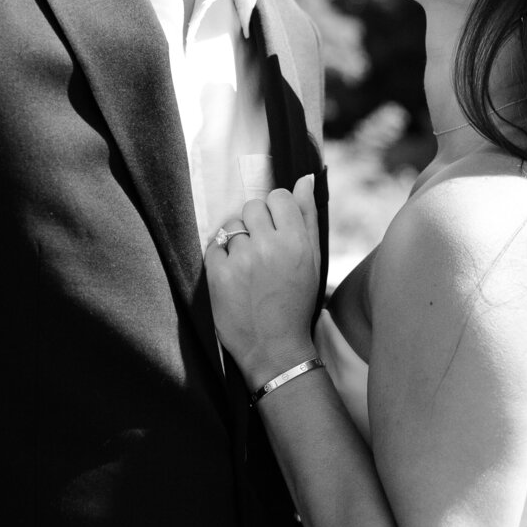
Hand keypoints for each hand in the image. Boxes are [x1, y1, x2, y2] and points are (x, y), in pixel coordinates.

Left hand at [205, 176, 320, 382]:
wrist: (275, 348)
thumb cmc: (296, 301)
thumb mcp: (312, 260)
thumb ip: (308, 216)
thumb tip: (305, 179)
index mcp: (297, 240)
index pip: (278, 197)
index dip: (274, 213)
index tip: (275, 232)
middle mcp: (270, 245)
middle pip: (252, 207)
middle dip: (254, 225)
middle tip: (261, 253)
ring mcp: (242, 260)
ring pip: (232, 227)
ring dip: (237, 243)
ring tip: (249, 270)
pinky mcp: (219, 274)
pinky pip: (214, 246)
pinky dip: (221, 259)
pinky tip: (234, 279)